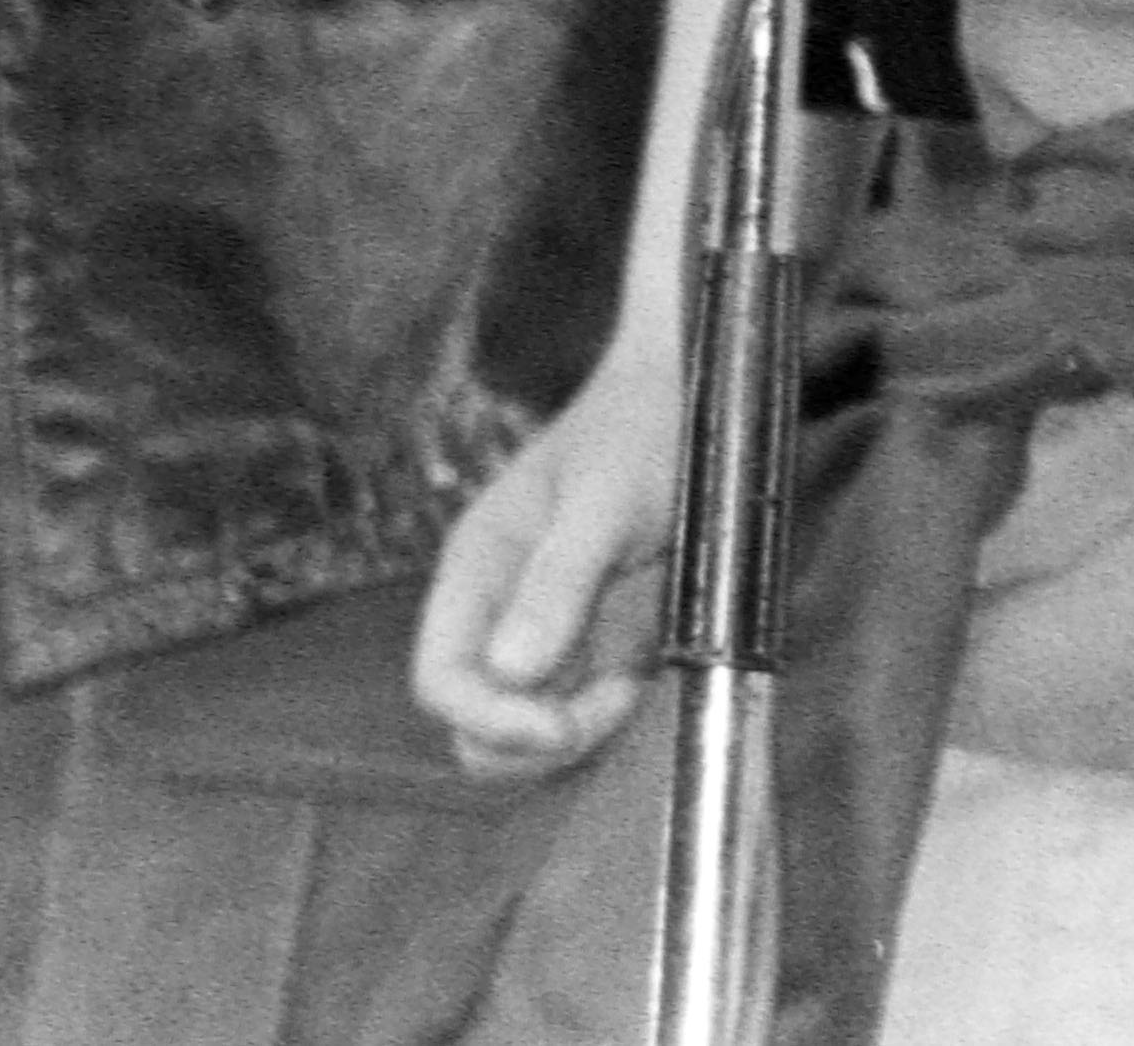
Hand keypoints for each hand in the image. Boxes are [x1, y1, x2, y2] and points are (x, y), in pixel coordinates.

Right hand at [410, 345, 677, 777]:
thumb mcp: (603, 499)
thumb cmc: (640, 431)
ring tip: (636, 674)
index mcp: (477, 572)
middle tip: (614, 696)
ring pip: (535, 735)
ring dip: (586, 730)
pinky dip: (616, 717)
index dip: (486, 720)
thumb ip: (557, 581)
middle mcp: (500, 615)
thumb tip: (507, 672)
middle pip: (478, 728)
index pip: (440, 681)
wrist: (693, 395)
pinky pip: (587, 716)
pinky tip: (649, 670)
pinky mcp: (598, 651)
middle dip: (538, 739)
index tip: (558, 725)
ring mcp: (549, 638)